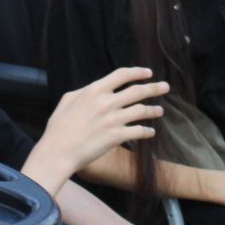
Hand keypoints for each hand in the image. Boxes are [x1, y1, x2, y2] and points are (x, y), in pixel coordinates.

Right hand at [36, 67, 167, 178]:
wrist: (58, 151)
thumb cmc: (59, 127)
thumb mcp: (68, 100)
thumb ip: (85, 91)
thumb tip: (96, 88)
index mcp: (94, 90)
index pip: (122, 75)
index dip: (138, 72)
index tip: (149, 73)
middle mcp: (106, 103)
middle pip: (137, 91)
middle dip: (154, 88)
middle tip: (166, 87)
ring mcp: (112, 120)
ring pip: (141, 111)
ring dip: (153, 110)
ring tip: (160, 111)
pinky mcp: (116, 137)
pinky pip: (138, 131)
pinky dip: (147, 132)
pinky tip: (150, 132)